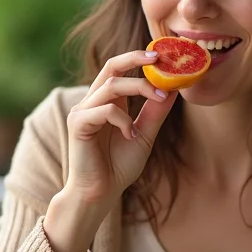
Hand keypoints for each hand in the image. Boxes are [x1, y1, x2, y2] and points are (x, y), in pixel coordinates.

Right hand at [64, 49, 177, 208]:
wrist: (100, 193)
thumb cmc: (118, 167)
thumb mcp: (144, 136)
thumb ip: (155, 113)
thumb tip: (173, 89)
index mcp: (107, 101)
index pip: (119, 69)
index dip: (139, 59)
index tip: (165, 57)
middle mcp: (92, 102)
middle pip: (111, 66)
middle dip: (134, 58)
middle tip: (158, 57)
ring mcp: (83, 112)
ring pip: (111, 85)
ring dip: (139, 88)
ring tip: (159, 99)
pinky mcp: (78, 124)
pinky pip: (105, 109)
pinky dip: (123, 119)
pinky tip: (130, 135)